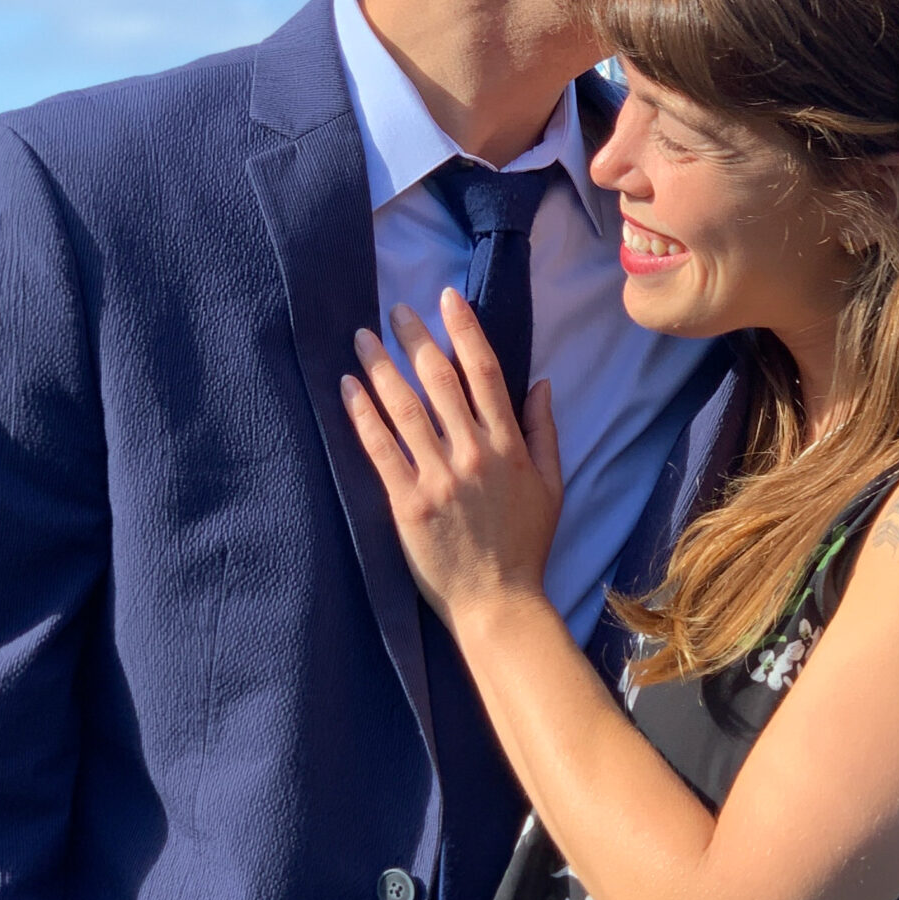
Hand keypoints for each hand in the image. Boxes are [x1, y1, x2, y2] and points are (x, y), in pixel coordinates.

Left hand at [342, 290, 563, 628]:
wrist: (498, 602)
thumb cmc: (525, 546)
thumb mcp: (552, 486)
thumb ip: (544, 432)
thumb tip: (540, 383)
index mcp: (508, 447)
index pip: (484, 373)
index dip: (464, 330)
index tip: (447, 297)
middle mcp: (473, 454)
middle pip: (439, 380)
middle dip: (415, 337)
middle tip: (395, 310)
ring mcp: (438, 478)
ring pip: (404, 407)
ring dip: (380, 366)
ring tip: (362, 335)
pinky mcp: (408, 503)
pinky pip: (380, 448)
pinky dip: (362, 413)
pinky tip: (347, 386)